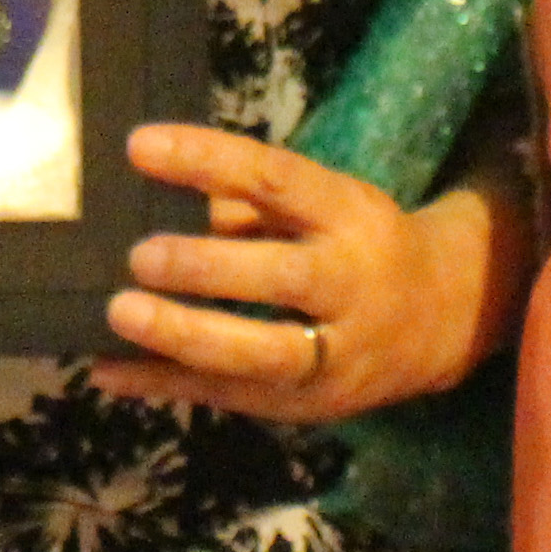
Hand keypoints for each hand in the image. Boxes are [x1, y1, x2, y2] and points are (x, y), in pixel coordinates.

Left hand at [90, 123, 498, 423]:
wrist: (442, 320)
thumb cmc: (358, 243)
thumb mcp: (325, 201)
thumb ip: (254, 198)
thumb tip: (170, 193)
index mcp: (348, 216)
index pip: (277, 179)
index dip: (208, 159)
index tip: (139, 146)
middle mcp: (348, 284)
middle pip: (281, 277)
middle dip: (207, 268)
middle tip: (140, 257)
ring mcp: (334, 355)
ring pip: (261, 353)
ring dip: (185, 336)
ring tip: (120, 313)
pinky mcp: (309, 405)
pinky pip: (232, 397)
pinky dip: (166, 385)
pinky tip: (108, 371)